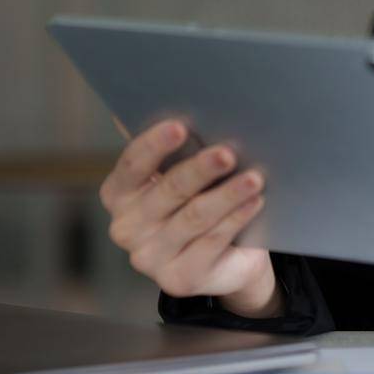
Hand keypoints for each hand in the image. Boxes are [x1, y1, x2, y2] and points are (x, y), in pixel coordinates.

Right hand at [100, 117, 283, 317]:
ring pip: (194, 218)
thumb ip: (172, 145)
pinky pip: (211, 243)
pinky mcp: (179, 279)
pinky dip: (235, 219)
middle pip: (168, 191)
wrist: (223, 258)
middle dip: (200, 169)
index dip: (155, 144)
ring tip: (254, 178)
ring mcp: (150, 258)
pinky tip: (254, 202)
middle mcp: (126, 228)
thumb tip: (171, 95)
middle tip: (228, 152)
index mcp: (118, 194)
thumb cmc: (197, 200)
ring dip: (227, 195)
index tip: (181, 125)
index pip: (132, 164)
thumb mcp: (181, 173)